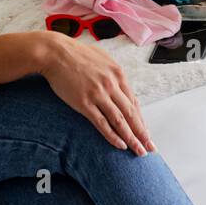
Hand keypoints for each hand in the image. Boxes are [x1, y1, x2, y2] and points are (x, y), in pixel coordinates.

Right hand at [38, 32, 154, 155]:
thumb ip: (112, 72)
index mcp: (118, 74)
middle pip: (131, 114)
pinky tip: (120, 145)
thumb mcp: (102, 58)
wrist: (55, 52)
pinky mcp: (84, 102)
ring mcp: (98, 94)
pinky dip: (112, 136)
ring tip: (139, 152)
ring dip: (131, 138)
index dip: (141, 120)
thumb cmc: (76, 54)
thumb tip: (119, 83)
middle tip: (150, 148)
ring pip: (120, 121)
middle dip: (142, 133)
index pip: (134, 102)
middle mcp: (111, 84)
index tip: (146, 133)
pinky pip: (102, 123)